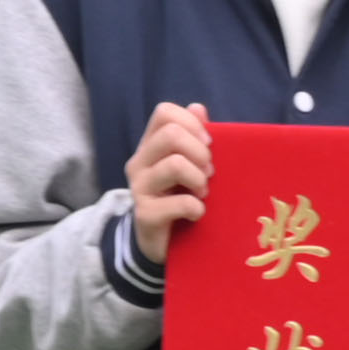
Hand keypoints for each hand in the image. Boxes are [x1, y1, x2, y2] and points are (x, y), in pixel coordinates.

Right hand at [124, 101, 210, 261]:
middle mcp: (140, 163)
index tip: (208, 144)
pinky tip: (198, 214)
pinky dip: (197, 208)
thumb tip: (198, 107)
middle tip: (209, 172)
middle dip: (200, 151)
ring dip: (199, 180)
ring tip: (203, 193)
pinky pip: (180, 202)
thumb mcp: (189, 165)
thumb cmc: (178, 198)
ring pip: (175, 165)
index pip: (164, 113)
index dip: (192, 123)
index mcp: (150, 146)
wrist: (160, 242)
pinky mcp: (145, 214)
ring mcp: (139, 188)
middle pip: (170, 134)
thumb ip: (193, 137)